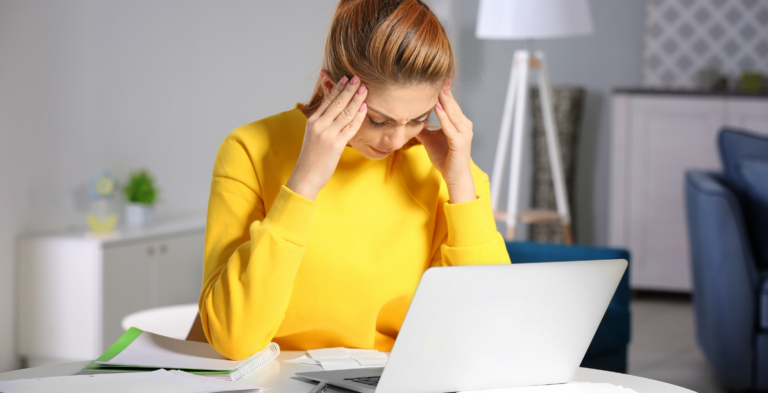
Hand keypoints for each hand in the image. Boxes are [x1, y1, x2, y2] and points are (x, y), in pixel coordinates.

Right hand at [286, 75, 367, 199]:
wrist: (306, 176)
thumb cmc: (311, 157)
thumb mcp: (313, 135)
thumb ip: (322, 122)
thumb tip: (332, 112)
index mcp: (312, 121)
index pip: (328, 100)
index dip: (338, 88)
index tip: (347, 78)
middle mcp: (319, 125)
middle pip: (337, 103)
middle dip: (349, 89)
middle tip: (359, 79)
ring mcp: (327, 134)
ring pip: (345, 112)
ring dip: (356, 99)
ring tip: (364, 89)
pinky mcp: (336, 144)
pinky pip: (350, 127)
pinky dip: (358, 116)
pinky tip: (364, 108)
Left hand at [415, 79, 476, 203]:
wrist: (455, 177)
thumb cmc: (444, 158)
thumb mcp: (430, 140)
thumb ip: (422, 129)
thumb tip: (409, 120)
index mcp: (459, 123)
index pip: (450, 104)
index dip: (444, 91)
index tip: (437, 78)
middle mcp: (464, 126)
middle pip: (452, 105)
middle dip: (445, 91)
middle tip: (439, 76)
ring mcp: (464, 134)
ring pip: (452, 113)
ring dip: (444, 100)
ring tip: (437, 87)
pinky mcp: (460, 143)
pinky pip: (450, 127)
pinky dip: (444, 117)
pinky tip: (437, 107)